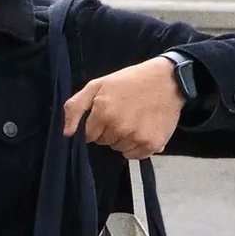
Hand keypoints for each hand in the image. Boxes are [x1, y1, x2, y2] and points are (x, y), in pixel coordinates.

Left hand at [62, 57, 186, 158]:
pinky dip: (136, 146)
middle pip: (103, 142)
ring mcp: (137, 137)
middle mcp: (119, 127)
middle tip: (122, 113)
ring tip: (134, 119)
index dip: (96, 125)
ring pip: (118, 149)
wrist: (168, 80)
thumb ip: (75, 107)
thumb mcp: (97, 85)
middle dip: (109, 131)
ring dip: (122, 138)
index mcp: (103, 112)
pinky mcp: (152, 144)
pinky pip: (134, 155)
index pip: (88, 136)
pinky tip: (142, 128)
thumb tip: (67, 133)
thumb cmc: (130, 80)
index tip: (106, 114)